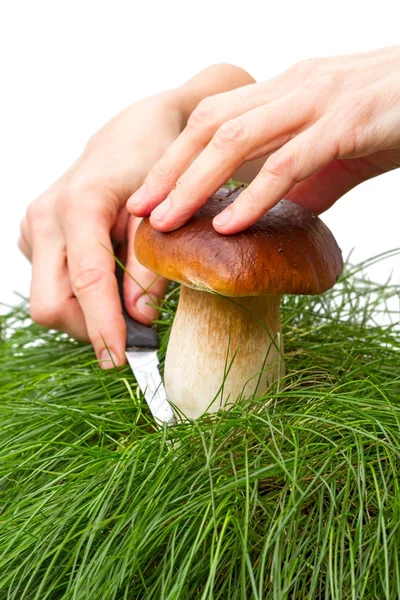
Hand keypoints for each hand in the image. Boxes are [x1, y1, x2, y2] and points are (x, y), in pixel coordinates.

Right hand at [19, 64, 254, 366]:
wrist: (130, 134)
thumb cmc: (153, 166)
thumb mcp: (160, 216)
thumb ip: (149, 268)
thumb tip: (139, 318)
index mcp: (79, 205)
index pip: (86, 282)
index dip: (103, 326)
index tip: (121, 359)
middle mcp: (46, 217)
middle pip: (51, 303)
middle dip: (88, 328)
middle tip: (128, 335)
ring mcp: (34, 227)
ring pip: (49, 299)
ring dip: (85, 313)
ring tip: (123, 297)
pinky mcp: (34, 236)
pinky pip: (50, 283)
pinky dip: (78, 294)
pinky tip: (105, 276)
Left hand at [128, 46, 399, 233]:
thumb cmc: (392, 118)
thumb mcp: (335, 149)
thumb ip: (303, 178)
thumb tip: (278, 211)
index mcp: (284, 91)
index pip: (211, 119)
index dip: (173, 156)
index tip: (148, 194)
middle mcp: (291, 87)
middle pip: (209, 126)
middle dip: (169, 170)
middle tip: (140, 210)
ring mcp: (317, 101)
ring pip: (237, 140)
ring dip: (195, 183)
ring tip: (168, 221)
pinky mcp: (346, 123)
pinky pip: (289, 162)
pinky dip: (254, 196)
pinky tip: (229, 224)